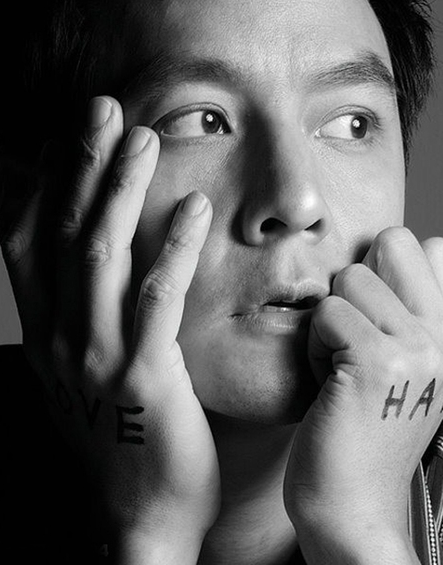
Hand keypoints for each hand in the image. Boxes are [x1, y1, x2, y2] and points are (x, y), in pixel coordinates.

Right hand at [0, 96, 220, 560]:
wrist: (141, 513)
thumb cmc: (121, 430)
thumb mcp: (79, 366)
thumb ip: (74, 308)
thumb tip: (75, 255)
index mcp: (42, 328)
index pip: (24, 238)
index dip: (33, 178)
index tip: (49, 128)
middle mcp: (57, 335)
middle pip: (62, 229)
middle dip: (80, 163)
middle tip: (102, 106)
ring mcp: (96, 355)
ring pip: (100, 252)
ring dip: (120, 189)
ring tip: (144, 135)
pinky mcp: (144, 376)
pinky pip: (156, 300)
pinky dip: (170, 249)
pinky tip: (192, 208)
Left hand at [284, 227, 442, 562]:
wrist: (352, 504)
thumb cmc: (363, 428)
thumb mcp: (400, 364)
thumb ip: (405, 307)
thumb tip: (396, 243)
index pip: (432, 246)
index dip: (386, 272)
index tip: (377, 324)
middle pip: (393, 240)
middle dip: (358, 281)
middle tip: (354, 337)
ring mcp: (418, 347)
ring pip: (350, 277)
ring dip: (330, 321)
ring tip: (340, 366)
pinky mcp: (377, 361)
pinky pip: (327, 312)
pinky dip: (314, 344)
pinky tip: (328, 383)